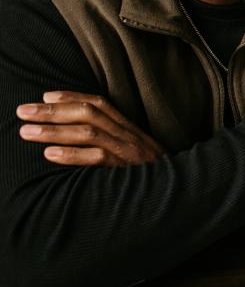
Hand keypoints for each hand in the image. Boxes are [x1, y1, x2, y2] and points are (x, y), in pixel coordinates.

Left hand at [16, 91, 164, 166]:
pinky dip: (72, 155)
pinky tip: (49, 154)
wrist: (180, 191)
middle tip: (22, 111)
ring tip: (26, 131)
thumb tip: (77, 134)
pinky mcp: (126, 170)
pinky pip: (98, 158)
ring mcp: (128, 151)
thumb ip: (113, 140)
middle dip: (53, 111)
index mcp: (129, 128)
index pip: (99, 104)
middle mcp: (128, 135)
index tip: (45, 96)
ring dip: (54, 130)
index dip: (71, 97)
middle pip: (88, 114)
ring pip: (89, 132)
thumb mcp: (135, 151)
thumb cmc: (150, 174)